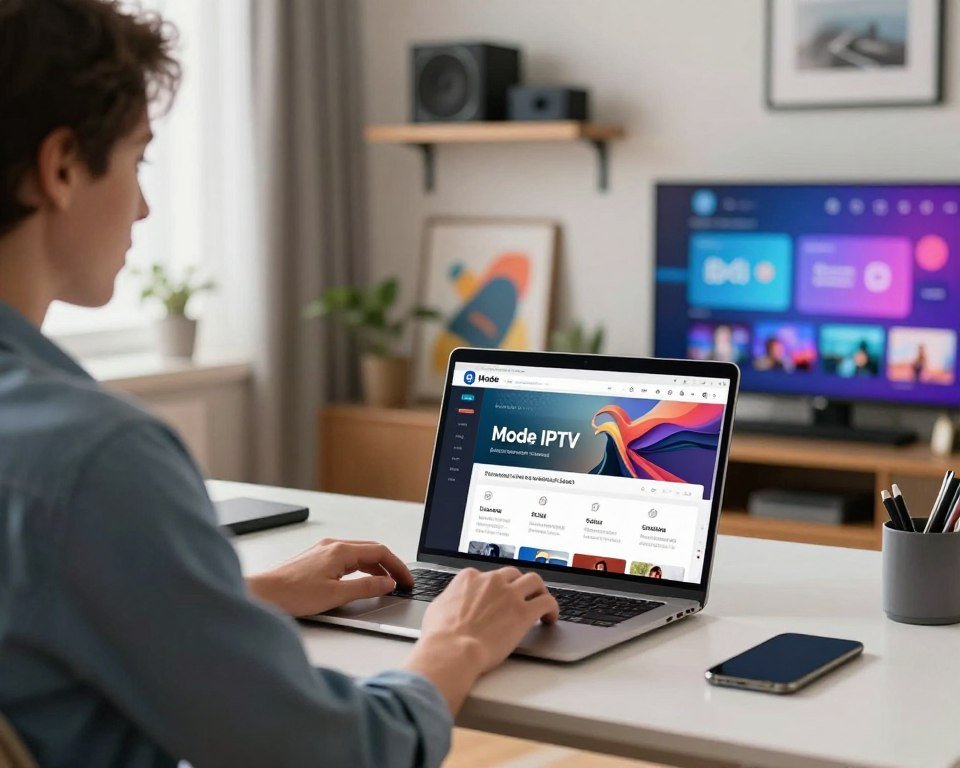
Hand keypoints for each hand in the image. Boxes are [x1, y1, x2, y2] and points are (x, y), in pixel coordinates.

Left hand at [247, 538, 413, 616]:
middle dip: (389, 565)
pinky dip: (360, 568)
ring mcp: (323, 550)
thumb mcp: (336, 595)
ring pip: (358, 554)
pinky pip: (346, 559)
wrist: (262, 594)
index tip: (406, 580)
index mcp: (340, 550)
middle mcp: (332, 545)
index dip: (397, 566)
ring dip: (374, 567)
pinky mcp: (315, 559)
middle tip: (401, 582)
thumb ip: (366, 588)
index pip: (380, 551)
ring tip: (385, 584)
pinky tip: (360, 581)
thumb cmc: (292, 594)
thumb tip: (387, 583)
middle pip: (371, 550)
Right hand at [422, 567, 559, 672]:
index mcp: (470, 578)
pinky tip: (550, 617)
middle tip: (522, 597)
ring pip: (534, 581)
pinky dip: (551, 607)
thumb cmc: (440, 635)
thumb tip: (452, 602)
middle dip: (518, 585)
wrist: (452, 650)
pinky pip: (547, 602)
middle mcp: (492, 581)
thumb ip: (450, 599)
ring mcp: (509, 595)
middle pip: (513, 574)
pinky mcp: (524, 612)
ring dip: (539, 591)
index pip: (488, 575)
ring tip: (541, 602)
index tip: (498, 597)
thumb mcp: (438, 608)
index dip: (495, 588)